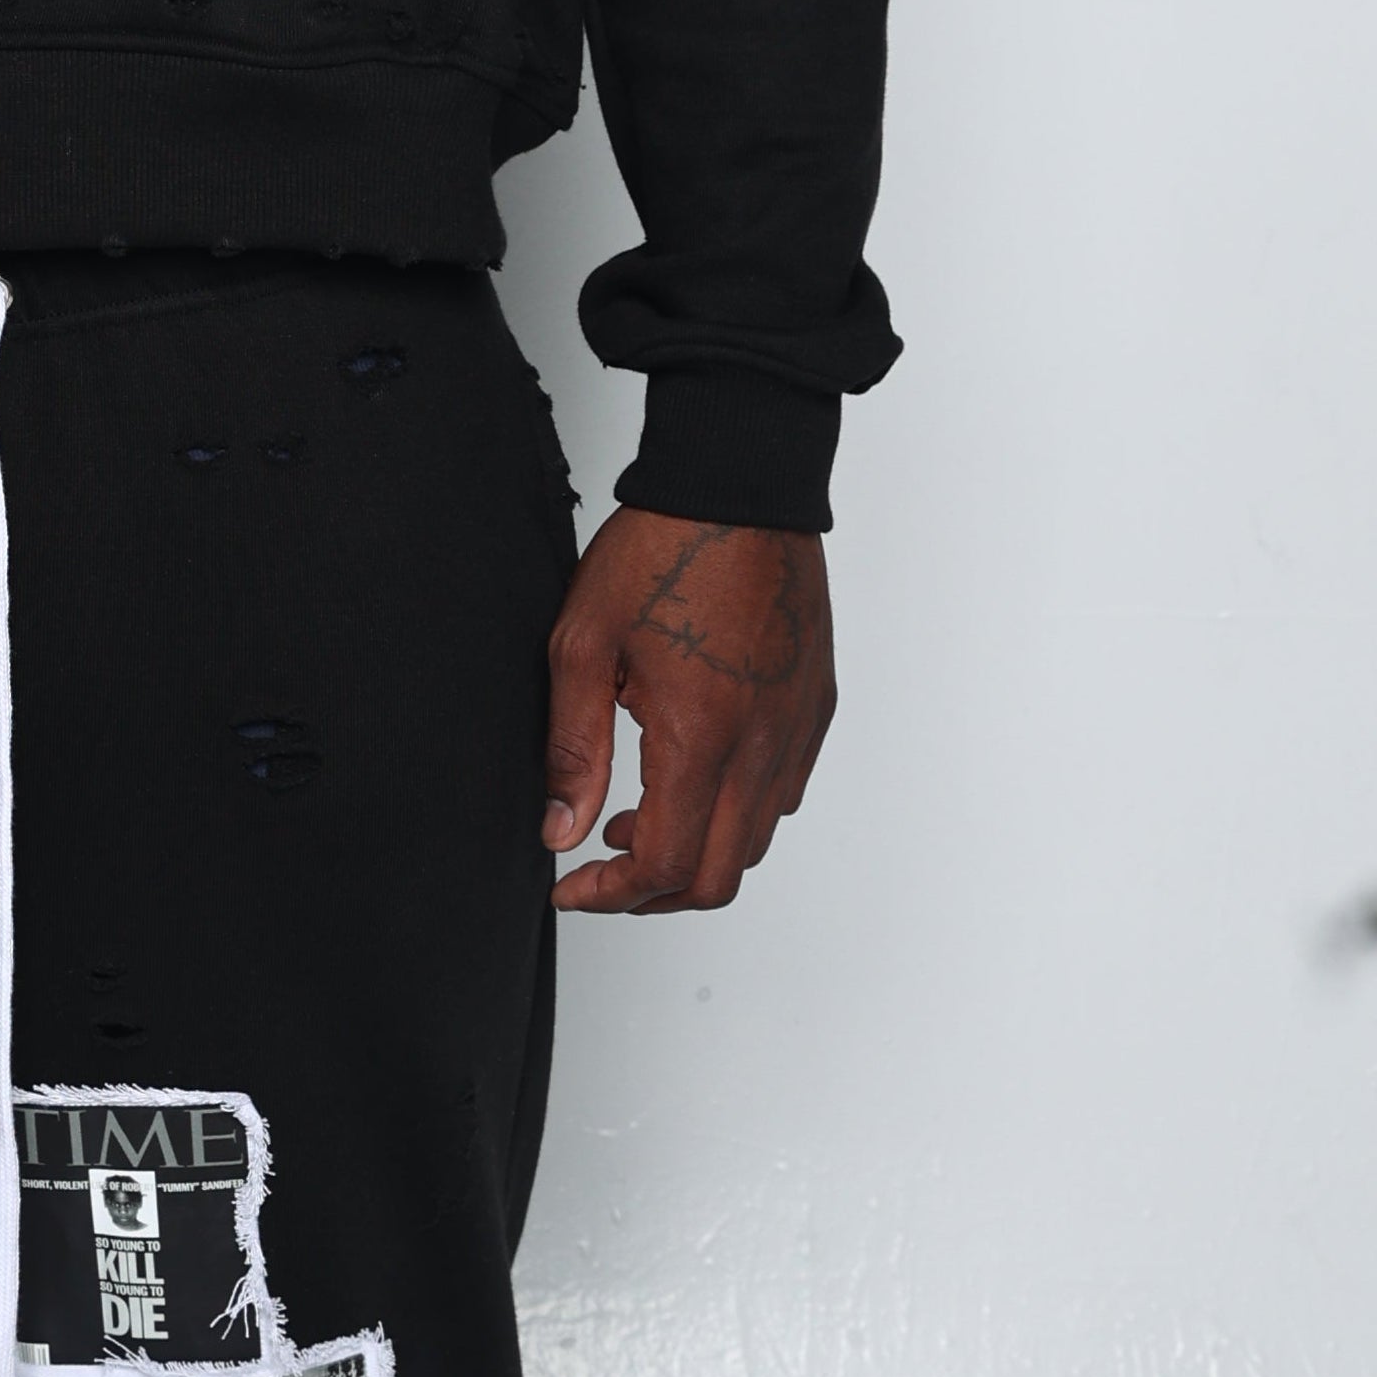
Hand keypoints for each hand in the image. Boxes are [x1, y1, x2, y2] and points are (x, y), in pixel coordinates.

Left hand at [544, 508, 835, 913]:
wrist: (739, 481)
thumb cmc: (661, 550)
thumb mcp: (582, 646)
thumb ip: (572, 751)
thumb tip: (561, 831)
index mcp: (702, 735)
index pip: (663, 865)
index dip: (609, 895)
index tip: (569, 885)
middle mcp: (763, 744)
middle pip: (716, 877)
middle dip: (651, 893)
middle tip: (601, 867)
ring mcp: (797, 727)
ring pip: (755, 842)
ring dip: (695, 853)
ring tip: (637, 813)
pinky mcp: (814, 706)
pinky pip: (783, 793)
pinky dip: (735, 814)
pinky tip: (691, 776)